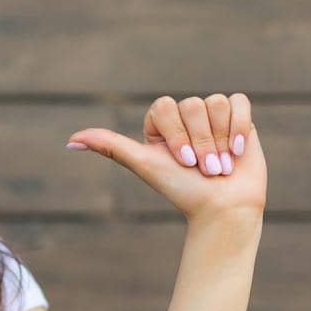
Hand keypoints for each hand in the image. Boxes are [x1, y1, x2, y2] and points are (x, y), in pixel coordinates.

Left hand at [67, 93, 266, 225]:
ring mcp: (213, 116)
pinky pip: (238, 102)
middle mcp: (185, 117)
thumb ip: (110, 147)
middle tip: (204, 169)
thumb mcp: (143, 165)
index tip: (182, 162)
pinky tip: (237, 152)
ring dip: (220, 139)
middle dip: (200, 142)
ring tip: (221, 165)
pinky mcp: (239, 117)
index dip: (176, 134)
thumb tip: (70, 141)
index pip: (164, 106)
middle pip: (192, 105)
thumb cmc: (182, 190)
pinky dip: (239, 127)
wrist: (223, 209)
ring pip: (215, 103)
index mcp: (160, 124)